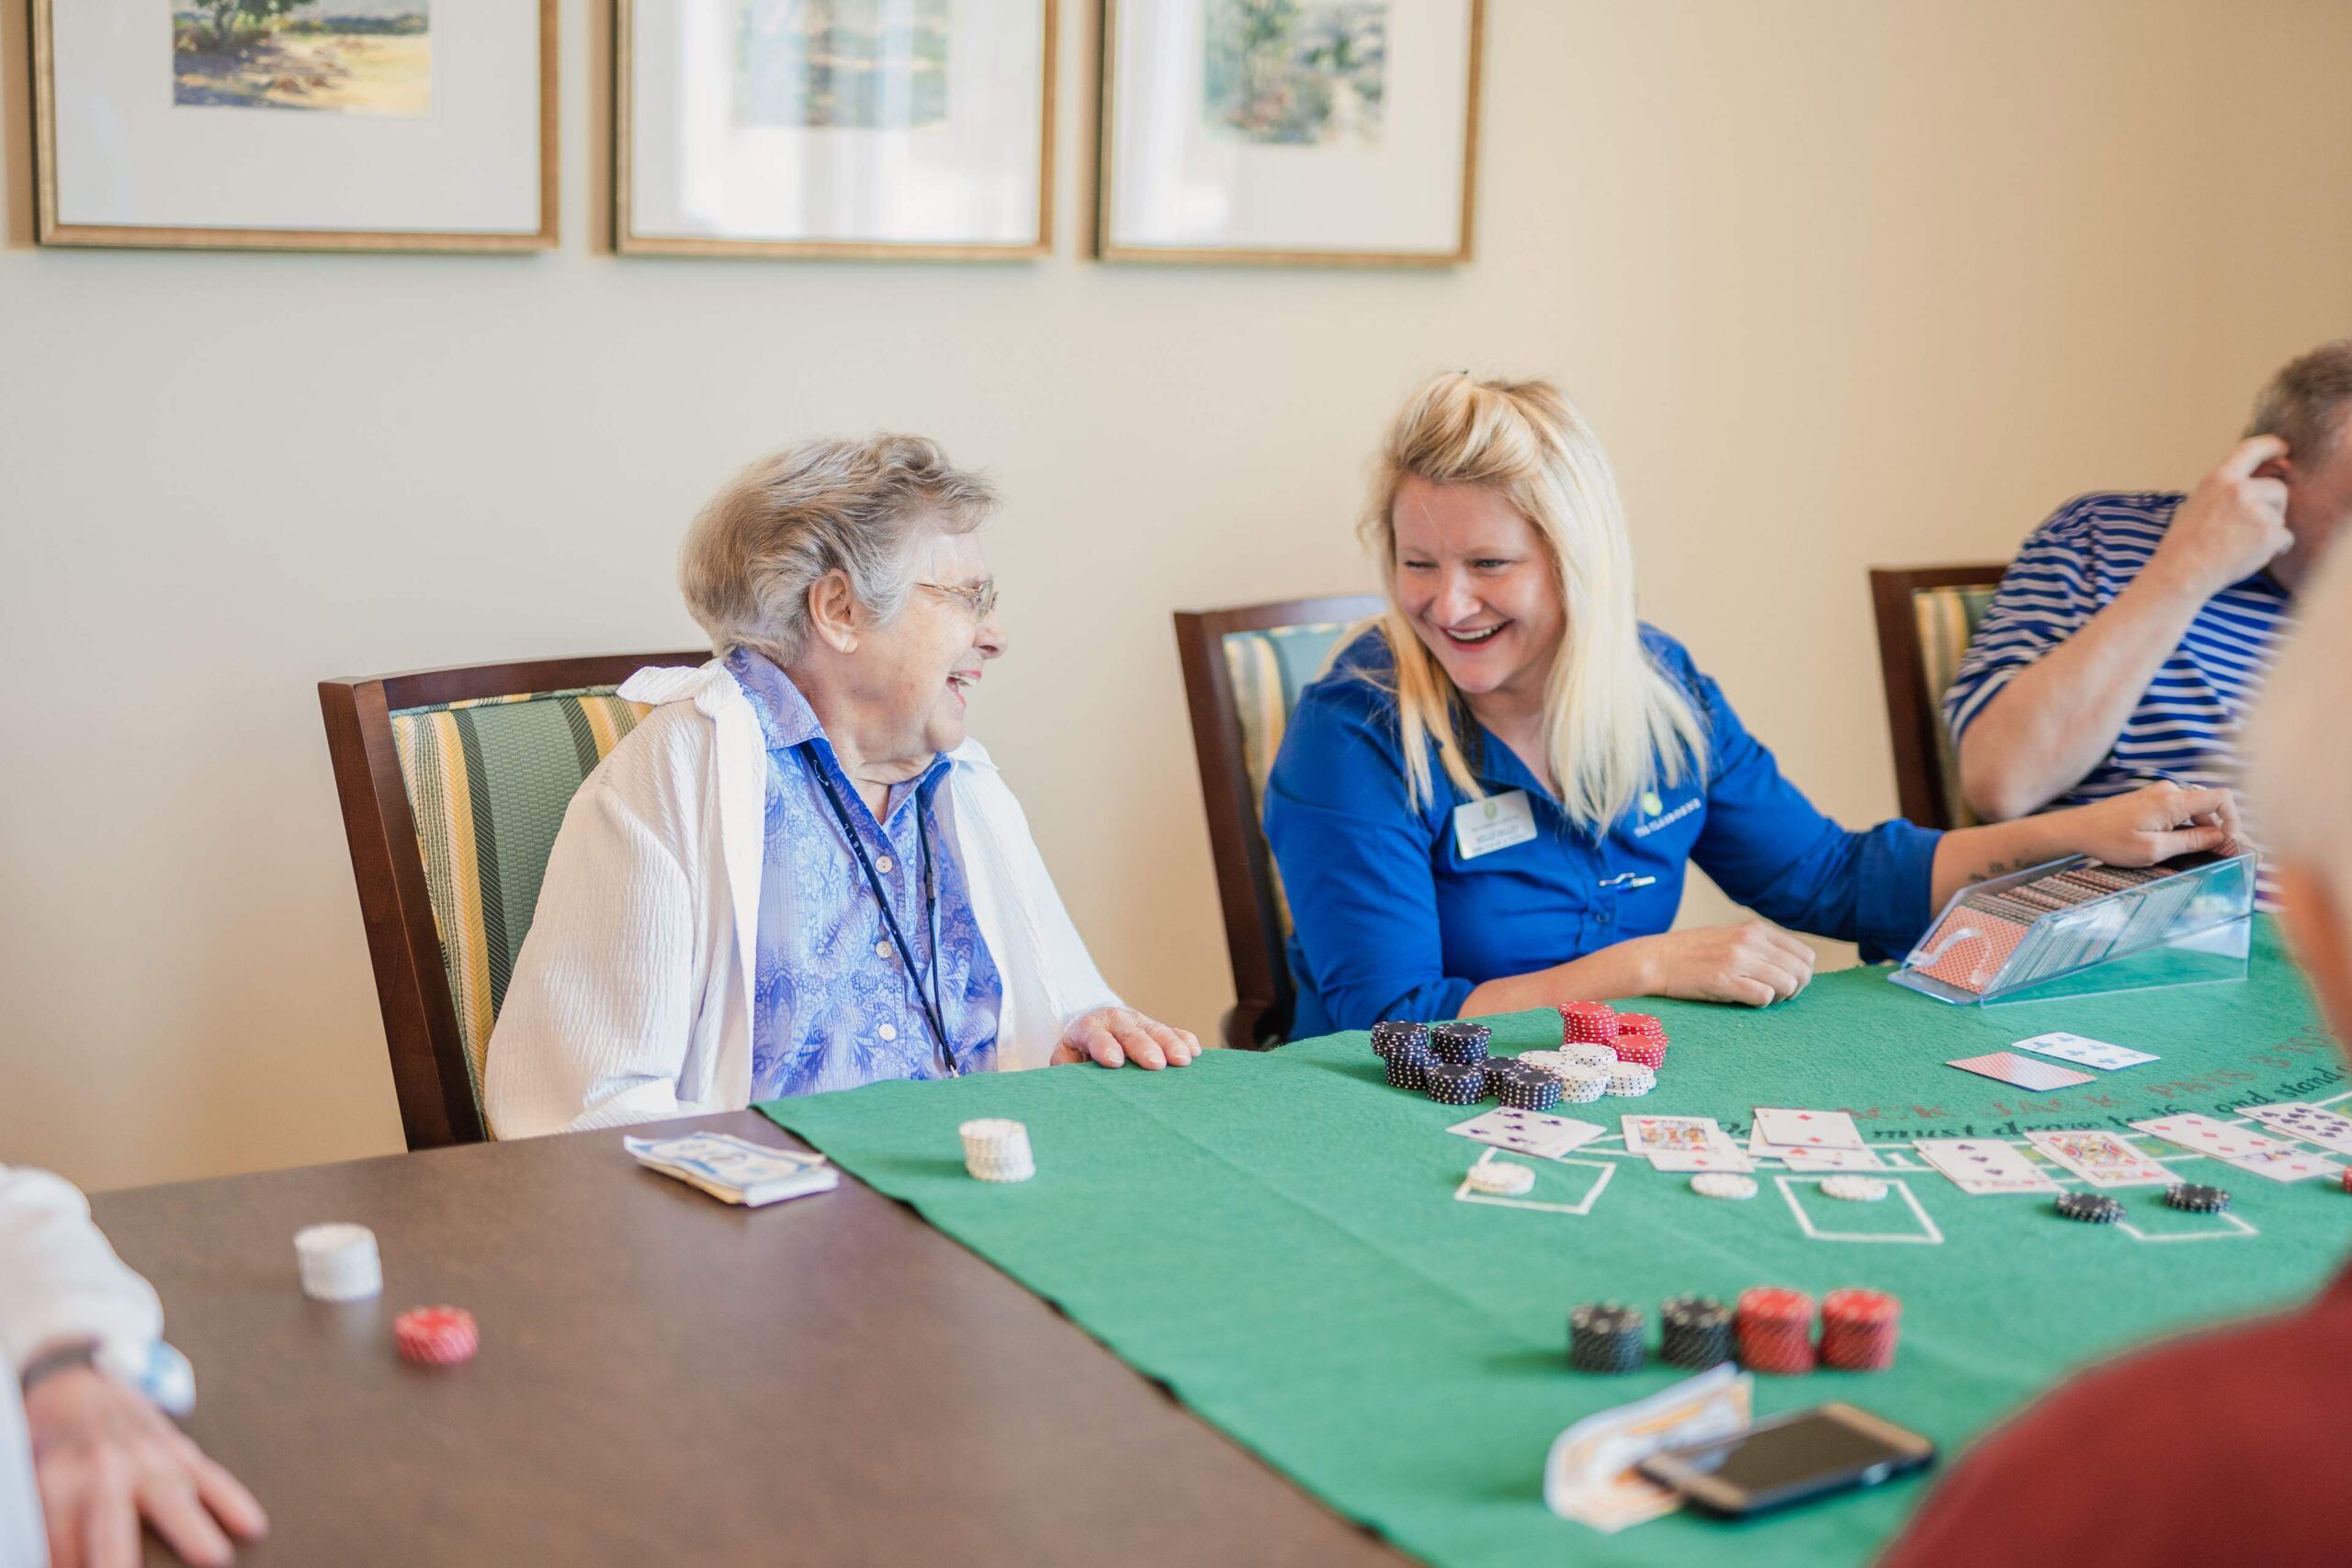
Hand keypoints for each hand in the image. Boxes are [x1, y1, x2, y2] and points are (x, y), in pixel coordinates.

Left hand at [26, 1361, 266, 1567]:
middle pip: (111, 1520)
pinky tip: (252, 1525)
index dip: (69, 1564)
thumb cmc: (51, 1443)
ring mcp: (147, 1455)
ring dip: (193, 1528)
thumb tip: (59, 1561)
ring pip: (172, 1495)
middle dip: (118, 1554)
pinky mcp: (178, 1447)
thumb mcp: (36, 1479)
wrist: (72, 1379)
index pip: (60, 1539)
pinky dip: (232, 1500)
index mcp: (58, 1479)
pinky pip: (210, 1475)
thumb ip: (53, 1520)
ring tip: (213, 1557)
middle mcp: (104, 1467)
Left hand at [1050, 1006, 1200, 1068]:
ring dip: (1170, 1044)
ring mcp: (1139, 1022)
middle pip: (1131, 1033)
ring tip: (1182, 1060)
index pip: (1095, 1035)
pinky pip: (1173, 1031)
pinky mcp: (1155, 1028)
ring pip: (1156, 1030)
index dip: (1104, 1047)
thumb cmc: (1079, 1050)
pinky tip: (1194, 1051)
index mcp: (1088, 1026)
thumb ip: (1066, 1065)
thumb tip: (1072, 1080)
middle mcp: (1116, 1021)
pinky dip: (1184, 1039)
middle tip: (1155, 1064)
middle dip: (1144, 1048)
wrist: (1094, 1025)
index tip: (1115, 1062)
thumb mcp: (1065, 1055)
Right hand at [1627, 920, 1816, 1006]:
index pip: (1805, 954)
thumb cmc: (1692, 953)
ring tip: (1758, 997)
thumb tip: (1793, 968)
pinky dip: (1760, 1003)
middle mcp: (1750, 941)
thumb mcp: (1731, 937)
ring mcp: (1738, 960)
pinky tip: (1743, 1000)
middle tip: (1775, 996)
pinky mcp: (1725, 980)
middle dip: (1794, 989)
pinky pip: (1764, 997)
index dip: (1801, 974)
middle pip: (1801, 972)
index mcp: (1755, 929)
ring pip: (1788, 985)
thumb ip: (1760, 946)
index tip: (1785, 983)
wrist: (1655, 960)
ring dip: (1778, 998)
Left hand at [2055, 782, 2240, 866]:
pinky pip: (2177, 810)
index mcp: (2173, 801)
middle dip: (2216, 828)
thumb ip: (2190, 842)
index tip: (2228, 841)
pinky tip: (2172, 844)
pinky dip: (2183, 825)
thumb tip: (2220, 837)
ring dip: (2198, 829)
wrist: (2077, 829)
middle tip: (2213, 854)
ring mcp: (2158, 793)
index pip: (2221, 797)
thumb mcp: (2153, 849)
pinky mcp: (2149, 799)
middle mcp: (2168, 791)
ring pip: (2193, 809)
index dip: (2233, 818)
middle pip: (2208, 805)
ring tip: (2187, 853)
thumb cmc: (2110, 841)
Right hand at [2145, 435, 2290, 598]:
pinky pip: (2285, 538)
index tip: (2283, 448)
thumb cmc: (2183, 543)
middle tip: (2251, 526)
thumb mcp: (2195, 503)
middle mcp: (2239, 490)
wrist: (2182, 573)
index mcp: (2219, 479)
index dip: (2271, 446)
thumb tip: (2248, 483)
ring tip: (2241, 545)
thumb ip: (2223, 490)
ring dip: (2270, 530)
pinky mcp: (2269, 534)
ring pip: (2281, 516)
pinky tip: (2249, 556)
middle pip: (2277, 489)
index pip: (2252, 449)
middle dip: (2273, 506)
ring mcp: (2256, 511)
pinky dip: (2274, 549)